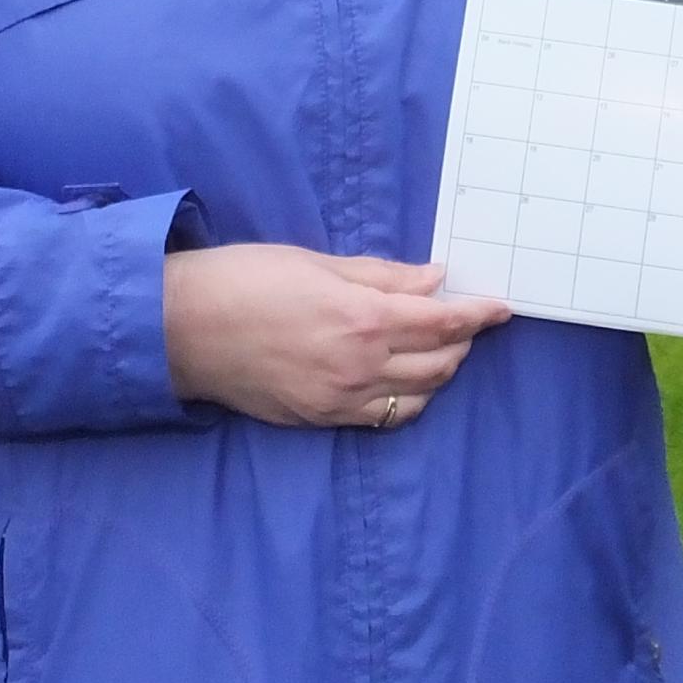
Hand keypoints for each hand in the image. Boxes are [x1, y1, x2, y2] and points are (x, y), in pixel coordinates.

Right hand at [163, 244, 510, 429]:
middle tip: (465, 321)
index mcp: (363, 319)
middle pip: (440, 363)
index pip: (443, 323)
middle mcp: (359, 367)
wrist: (182, 329)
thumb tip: (434, 280)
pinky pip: (383, 417)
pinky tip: (403, 379)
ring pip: (418, 396)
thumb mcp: (318, 263)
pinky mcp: (319, 419)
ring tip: (438, 348)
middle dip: (462, 342)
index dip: (478, 315)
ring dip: (439, 372)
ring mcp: (340, 401)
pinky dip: (407, 399)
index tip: (501, 308)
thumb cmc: (245, 279)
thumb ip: (383, 276)